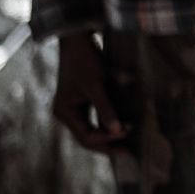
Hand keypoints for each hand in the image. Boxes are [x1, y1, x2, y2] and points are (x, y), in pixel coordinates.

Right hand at [52, 33, 125, 152]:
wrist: (78, 40)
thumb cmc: (85, 60)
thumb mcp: (96, 85)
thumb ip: (106, 108)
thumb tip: (118, 131)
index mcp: (65, 113)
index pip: (86, 137)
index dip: (107, 140)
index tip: (127, 136)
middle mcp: (66, 114)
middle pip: (87, 137)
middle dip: (107, 144)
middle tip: (129, 152)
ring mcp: (73, 109)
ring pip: (91, 130)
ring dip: (108, 136)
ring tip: (127, 143)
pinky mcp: (81, 102)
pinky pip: (94, 120)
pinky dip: (107, 124)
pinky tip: (121, 127)